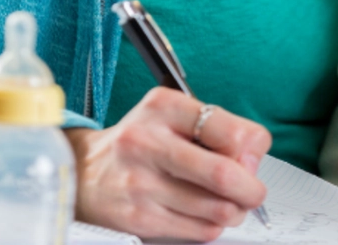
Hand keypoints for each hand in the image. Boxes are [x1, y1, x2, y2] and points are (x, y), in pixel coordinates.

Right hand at [67, 88, 270, 241]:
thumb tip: (253, 162)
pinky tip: (199, 213)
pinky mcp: (139, 218)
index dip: (252, 154)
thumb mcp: (173, 116)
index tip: (248, 161)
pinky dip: (210, 225)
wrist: (85, 171)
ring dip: (233, 211)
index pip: (233, 132)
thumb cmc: (139, 142)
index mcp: (164, 107)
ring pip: (217, 209)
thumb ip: (218, 129)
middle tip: (252, 192)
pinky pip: (199, 230)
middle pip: (225, 175)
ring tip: (224, 202)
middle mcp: (148, 142)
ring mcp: (141, 183)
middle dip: (251, 190)